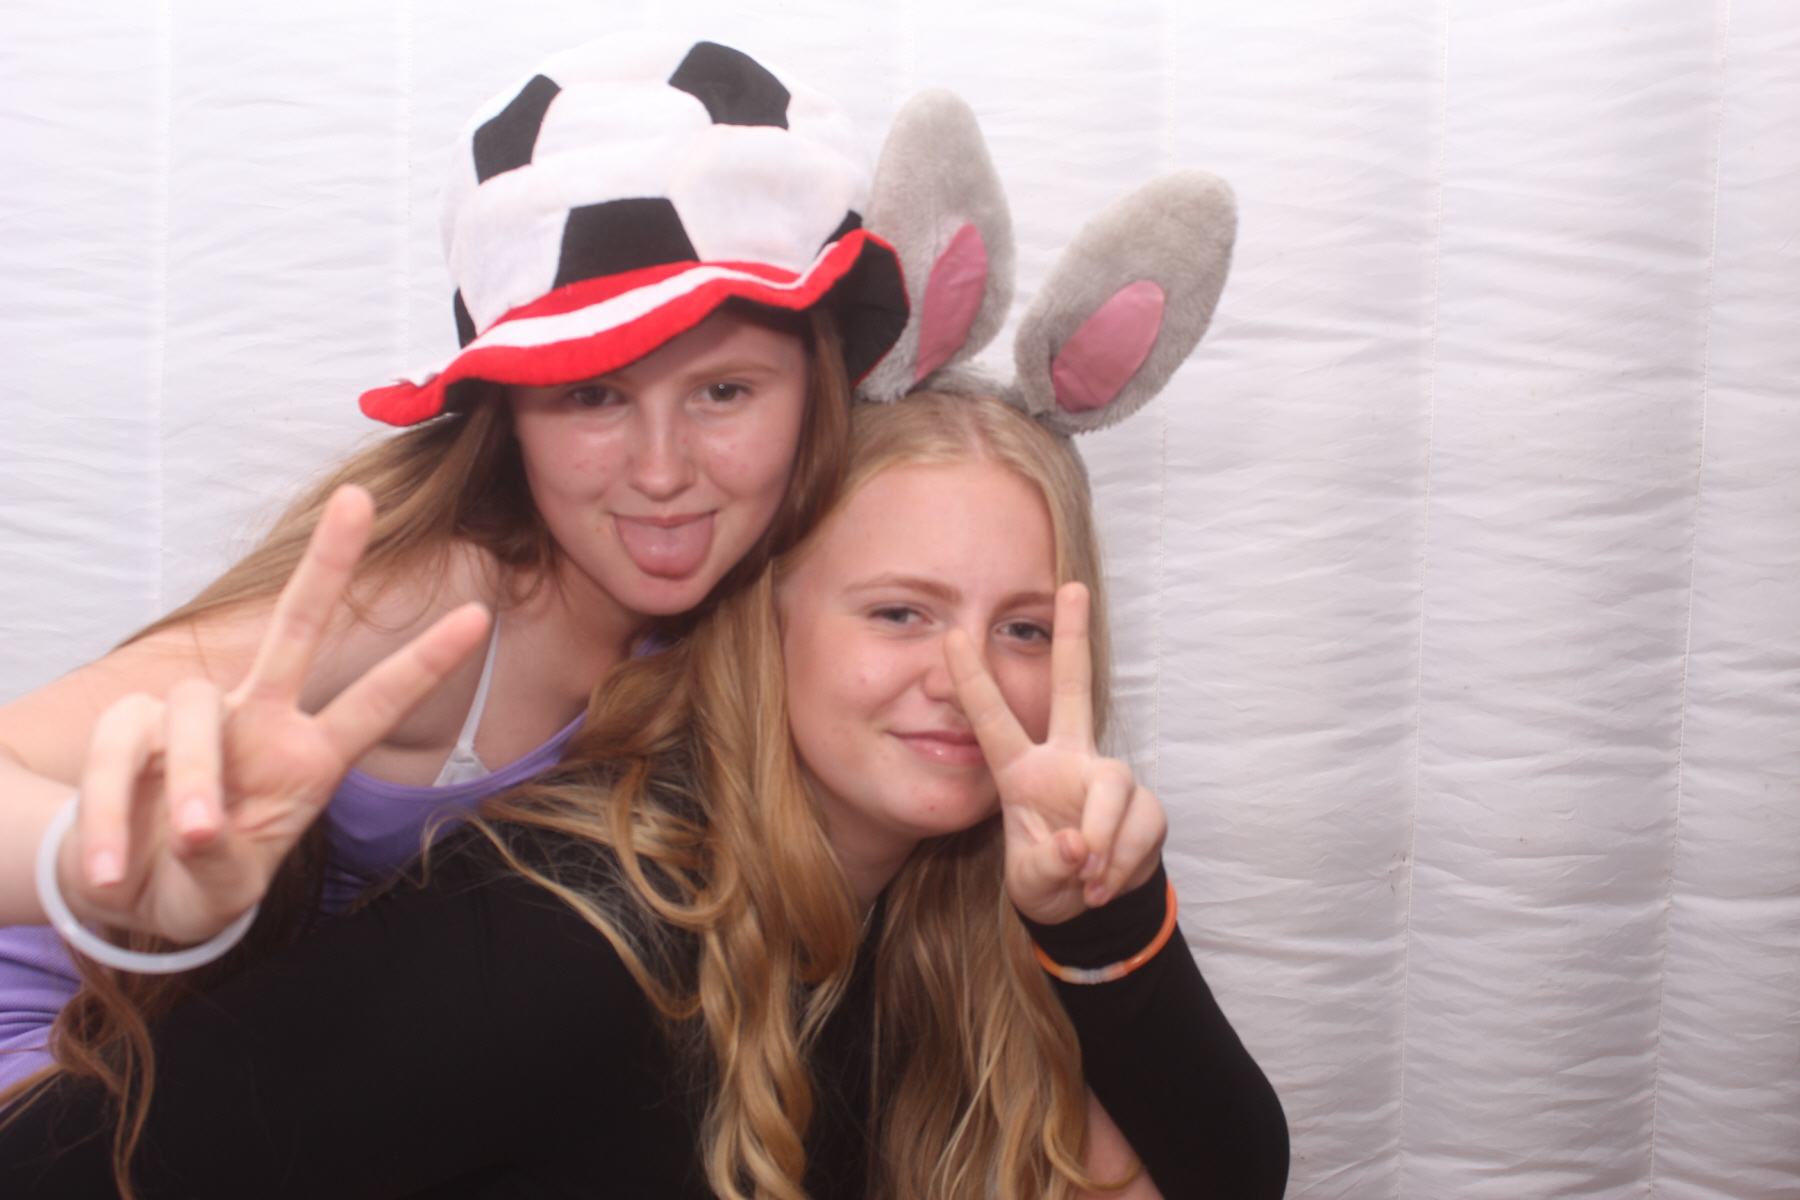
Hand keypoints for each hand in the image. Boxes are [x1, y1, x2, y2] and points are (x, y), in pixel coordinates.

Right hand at [60, 486, 489, 944]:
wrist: (122, 887)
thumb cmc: (197, 879)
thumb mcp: (229, 888)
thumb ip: (226, 865)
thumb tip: (199, 833)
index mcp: (308, 760)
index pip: (376, 703)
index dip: (423, 662)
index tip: (477, 613)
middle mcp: (261, 722)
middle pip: (295, 628)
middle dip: (327, 563)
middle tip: (358, 497)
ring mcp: (199, 717)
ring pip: (194, 710)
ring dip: (195, 781)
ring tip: (195, 840)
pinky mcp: (130, 726)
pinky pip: (124, 749)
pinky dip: (113, 811)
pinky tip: (110, 866)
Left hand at [946, 582, 1164, 925]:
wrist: (1093, 907)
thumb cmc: (1049, 879)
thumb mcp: (1031, 881)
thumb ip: (1046, 865)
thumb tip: (1076, 844)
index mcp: (1022, 772)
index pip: (993, 721)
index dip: (972, 682)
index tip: (949, 636)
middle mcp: (1067, 760)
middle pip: (1073, 688)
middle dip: (1073, 639)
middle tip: (1072, 586)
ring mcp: (1108, 778)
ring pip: (1113, 785)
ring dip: (1101, 838)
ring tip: (1085, 878)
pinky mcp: (1145, 805)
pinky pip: (1140, 823)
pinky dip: (1120, 861)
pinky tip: (1103, 884)